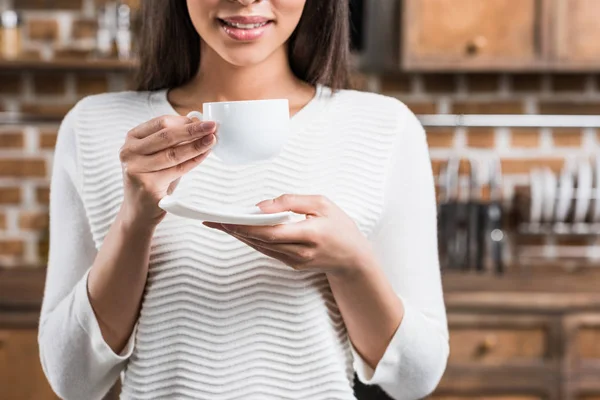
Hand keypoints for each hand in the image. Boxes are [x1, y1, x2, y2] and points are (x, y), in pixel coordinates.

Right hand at [119, 115, 216, 226]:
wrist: (139, 211)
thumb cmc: (153, 179)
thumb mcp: (158, 155)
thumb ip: (174, 140)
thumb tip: (198, 122)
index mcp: (132, 138)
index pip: (161, 122)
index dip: (184, 120)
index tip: (204, 120)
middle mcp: (129, 151)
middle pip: (167, 135)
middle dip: (193, 130)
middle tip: (212, 126)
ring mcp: (136, 169)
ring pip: (173, 153)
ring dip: (196, 145)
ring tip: (212, 140)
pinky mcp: (147, 185)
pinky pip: (177, 170)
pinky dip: (193, 161)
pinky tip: (204, 155)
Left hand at [204, 194, 375, 275]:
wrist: (354, 258)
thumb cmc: (340, 226)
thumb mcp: (322, 203)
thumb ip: (291, 202)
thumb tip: (261, 205)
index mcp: (311, 233)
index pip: (272, 231)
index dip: (247, 225)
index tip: (226, 217)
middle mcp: (300, 251)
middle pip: (260, 240)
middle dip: (234, 229)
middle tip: (211, 219)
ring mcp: (294, 261)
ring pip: (260, 247)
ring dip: (238, 235)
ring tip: (217, 223)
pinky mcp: (291, 264)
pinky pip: (266, 250)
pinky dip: (251, 239)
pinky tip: (237, 230)